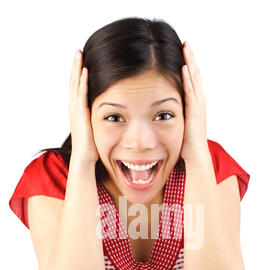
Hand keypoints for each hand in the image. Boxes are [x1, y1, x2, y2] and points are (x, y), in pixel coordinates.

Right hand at [68, 49, 99, 164]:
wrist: (84, 158)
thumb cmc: (91, 148)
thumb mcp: (95, 128)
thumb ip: (99, 119)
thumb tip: (112, 115)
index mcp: (77, 111)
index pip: (77, 88)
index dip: (78, 74)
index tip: (82, 61)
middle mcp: (74, 108)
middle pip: (73, 82)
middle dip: (76, 66)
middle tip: (78, 51)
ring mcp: (76, 110)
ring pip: (75, 85)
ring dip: (77, 69)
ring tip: (79, 54)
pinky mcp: (80, 114)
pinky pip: (81, 94)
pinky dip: (82, 82)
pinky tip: (85, 71)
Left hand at [180, 41, 208, 162]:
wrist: (195, 157)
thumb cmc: (186, 146)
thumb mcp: (178, 125)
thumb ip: (172, 115)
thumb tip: (159, 111)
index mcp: (195, 105)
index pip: (191, 81)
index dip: (188, 66)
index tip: (183, 53)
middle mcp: (199, 103)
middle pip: (194, 76)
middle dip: (190, 59)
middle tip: (186, 43)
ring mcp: (198, 107)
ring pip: (194, 80)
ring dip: (190, 63)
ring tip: (186, 48)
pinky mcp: (195, 113)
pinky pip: (191, 92)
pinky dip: (188, 80)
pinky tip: (184, 68)